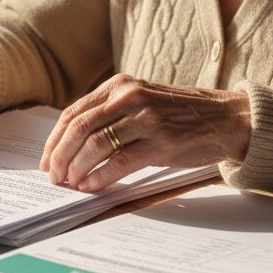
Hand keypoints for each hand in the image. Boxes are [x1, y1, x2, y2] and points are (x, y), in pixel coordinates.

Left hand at [40, 74, 251, 190]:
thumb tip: (73, 145)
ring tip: (71, 183)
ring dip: (76, 169)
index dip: (54, 140)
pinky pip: (119, 162)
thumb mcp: (142, 101)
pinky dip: (99, 177)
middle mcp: (130, 97)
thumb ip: (111, 114)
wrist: (227, 118)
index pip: (73, 113)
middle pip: (78, 128)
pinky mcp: (161, 142)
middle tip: (53, 176)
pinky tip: (91, 186)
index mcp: (120, 85)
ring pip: (94, 145)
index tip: (46, 160)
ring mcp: (146, 118)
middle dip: (59, 156)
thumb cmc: (182, 114)